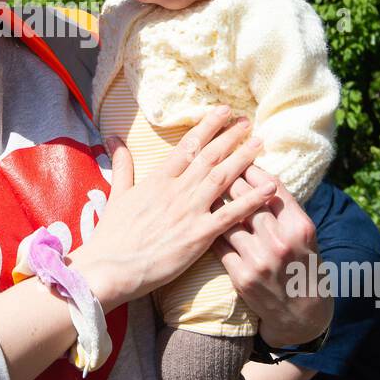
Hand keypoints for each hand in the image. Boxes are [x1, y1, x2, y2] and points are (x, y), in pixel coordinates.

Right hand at [70, 106, 278, 310]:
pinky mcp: (198, 235)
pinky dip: (251, 200)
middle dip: (230, 136)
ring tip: (260, 142)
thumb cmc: (111, 236)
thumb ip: (122, 165)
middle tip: (248, 120)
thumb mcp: (115, 194)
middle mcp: (176, 190)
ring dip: (243, 158)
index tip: (223, 112)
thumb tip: (113, 137)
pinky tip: (269, 188)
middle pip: (209, 156)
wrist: (109, 267)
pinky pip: (230, 214)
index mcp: (158, 180)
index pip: (188, 146)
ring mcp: (189, 211)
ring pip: (222, 177)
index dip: (207, 126)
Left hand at [212, 169, 332, 347]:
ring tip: (203, 188)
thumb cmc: (303, 266)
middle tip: (215, 164)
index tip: (240, 157)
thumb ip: (286, 209)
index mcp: (300, 227)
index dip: (253, 169)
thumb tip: (262, 177)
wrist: (302, 314)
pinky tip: (203, 220)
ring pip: (229, 220)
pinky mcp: (242, 277)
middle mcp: (281, 242)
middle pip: (247, 199)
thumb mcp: (305, 236)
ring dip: (215, 203)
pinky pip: (220, 245)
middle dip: (229, 178)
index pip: (272, 187)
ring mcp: (260, 260)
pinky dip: (212, 232)